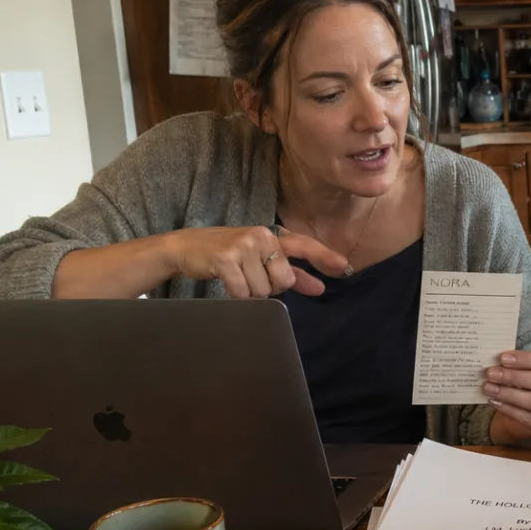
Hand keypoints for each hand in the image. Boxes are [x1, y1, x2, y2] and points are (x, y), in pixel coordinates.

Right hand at [167, 226, 348, 297]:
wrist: (186, 247)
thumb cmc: (229, 255)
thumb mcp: (261, 259)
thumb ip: (292, 273)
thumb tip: (319, 287)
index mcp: (272, 235)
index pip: (303, 246)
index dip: (323, 257)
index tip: (343, 267)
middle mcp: (262, 236)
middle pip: (283, 280)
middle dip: (269, 287)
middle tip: (251, 275)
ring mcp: (244, 245)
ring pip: (263, 290)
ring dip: (249, 292)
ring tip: (236, 276)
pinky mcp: (226, 258)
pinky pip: (243, 292)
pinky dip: (235, 293)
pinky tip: (226, 280)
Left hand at [485, 351, 530, 442]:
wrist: (523, 412)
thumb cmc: (524, 385)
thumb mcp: (523, 370)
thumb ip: (515, 364)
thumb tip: (496, 360)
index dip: (524, 359)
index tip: (503, 358)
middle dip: (514, 377)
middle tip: (492, 373)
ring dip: (509, 394)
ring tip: (489, 388)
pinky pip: (527, 417)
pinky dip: (509, 409)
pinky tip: (494, 401)